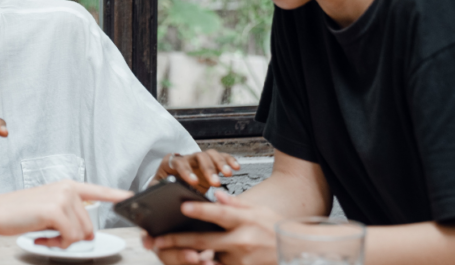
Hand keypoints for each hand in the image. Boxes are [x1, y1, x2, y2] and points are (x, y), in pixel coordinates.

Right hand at [0, 180, 132, 249]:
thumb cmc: (19, 212)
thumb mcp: (49, 209)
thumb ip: (69, 216)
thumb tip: (87, 234)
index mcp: (67, 186)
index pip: (98, 191)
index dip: (116, 195)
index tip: (131, 196)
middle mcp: (68, 189)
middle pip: (89, 226)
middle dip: (71, 238)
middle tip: (50, 235)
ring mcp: (62, 197)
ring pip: (80, 234)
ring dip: (63, 242)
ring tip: (44, 234)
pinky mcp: (55, 209)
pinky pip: (70, 237)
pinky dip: (57, 244)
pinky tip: (41, 237)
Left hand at [149, 191, 282, 264]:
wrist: (297, 252)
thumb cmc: (277, 229)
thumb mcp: (259, 210)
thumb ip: (235, 204)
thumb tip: (216, 195)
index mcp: (245, 221)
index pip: (219, 214)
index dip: (200, 210)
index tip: (183, 207)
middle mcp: (242, 241)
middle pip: (204, 240)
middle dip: (178, 240)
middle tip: (157, 240)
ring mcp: (241, 260)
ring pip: (207, 259)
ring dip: (188, 257)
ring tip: (167, 253)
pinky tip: (192, 261)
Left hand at [154, 149, 240, 192]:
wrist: (171, 186)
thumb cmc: (163, 187)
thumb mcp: (156, 189)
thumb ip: (157, 189)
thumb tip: (157, 196)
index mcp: (171, 163)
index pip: (178, 162)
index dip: (186, 171)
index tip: (194, 182)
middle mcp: (186, 158)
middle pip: (197, 157)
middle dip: (207, 169)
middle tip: (215, 182)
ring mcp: (198, 159)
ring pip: (210, 155)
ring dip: (220, 163)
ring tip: (228, 174)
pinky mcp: (209, 162)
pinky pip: (220, 157)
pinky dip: (228, 160)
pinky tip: (235, 167)